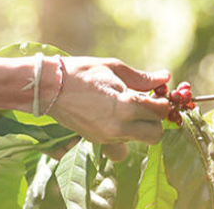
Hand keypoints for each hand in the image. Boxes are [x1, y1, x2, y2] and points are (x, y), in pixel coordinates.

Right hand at [47, 57, 170, 160]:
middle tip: (145, 105)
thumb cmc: (81, 72)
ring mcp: (107, 136)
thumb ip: (141, 77)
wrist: (49, 88)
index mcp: (126, 105)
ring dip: (139, 127)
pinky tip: (113, 118)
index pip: (160, 111)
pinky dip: (123, 134)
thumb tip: (165, 77)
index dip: (162, 102)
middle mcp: (120, 126)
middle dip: (154, 119)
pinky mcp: (97, 141)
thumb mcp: (113, 68)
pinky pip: (121, 144)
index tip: (156, 94)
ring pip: (138, 140)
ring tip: (126, 110)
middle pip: (155, 133)